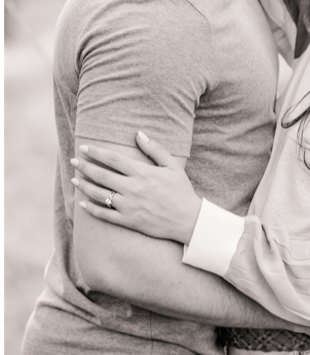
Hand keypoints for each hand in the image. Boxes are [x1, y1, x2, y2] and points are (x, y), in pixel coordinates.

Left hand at [73, 133, 201, 243]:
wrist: (189, 220)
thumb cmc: (182, 191)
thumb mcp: (173, 166)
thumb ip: (155, 149)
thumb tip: (139, 133)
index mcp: (143, 173)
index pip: (113, 159)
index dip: (96, 152)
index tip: (84, 148)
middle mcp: (132, 188)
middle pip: (101, 175)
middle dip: (84, 166)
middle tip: (74, 161)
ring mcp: (129, 206)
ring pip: (98, 194)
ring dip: (83, 186)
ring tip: (74, 179)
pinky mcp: (128, 220)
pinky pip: (104, 215)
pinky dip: (91, 209)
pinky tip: (82, 203)